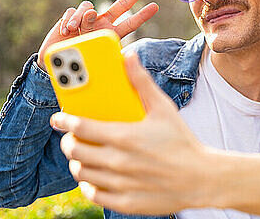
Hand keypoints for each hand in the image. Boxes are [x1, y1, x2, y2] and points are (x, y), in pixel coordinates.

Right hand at [37, 0, 157, 68]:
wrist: (56, 66)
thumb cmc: (76, 62)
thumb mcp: (90, 53)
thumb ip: (93, 34)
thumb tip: (92, 12)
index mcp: (111, 34)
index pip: (130, 23)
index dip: (142, 15)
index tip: (155, 7)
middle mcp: (102, 23)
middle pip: (121, 4)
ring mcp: (87, 19)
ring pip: (89, 7)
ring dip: (82, 17)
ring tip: (75, 30)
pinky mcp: (71, 17)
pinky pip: (73, 11)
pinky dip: (70, 20)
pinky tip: (66, 31)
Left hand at [50, 53, 214, 214]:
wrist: (201, 178)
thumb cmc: (182, 141)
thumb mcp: (163, 108)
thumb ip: (141, 82)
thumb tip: (128, 57)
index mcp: (125, 136)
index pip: (81, 126)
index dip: (65, 120)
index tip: (59, 118)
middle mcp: (118, 161)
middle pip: (75, 151)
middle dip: (68, 141)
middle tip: (72, 136)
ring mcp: (120, 183)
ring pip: (81, 172)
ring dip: (77, 162)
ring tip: (83, 154)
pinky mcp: (124, 202)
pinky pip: (93, 194)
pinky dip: (88, 185)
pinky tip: (93, 176)